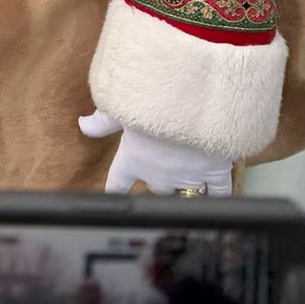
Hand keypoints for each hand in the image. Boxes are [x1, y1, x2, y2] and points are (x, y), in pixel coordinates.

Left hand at [79, 111, 233, 195]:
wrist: (194, 102)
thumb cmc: (152, 102)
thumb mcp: (118, 107)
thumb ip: (102, 121)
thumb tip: (82, 125)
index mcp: (133, 160)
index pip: (118, 183)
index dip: (115, 190)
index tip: (114, 196)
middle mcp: (159, 175)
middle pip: (156, 193)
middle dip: (156, 191)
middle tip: (158, 190)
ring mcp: (189, 176)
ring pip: (186, 196)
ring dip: (186, 197)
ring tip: (188, 200)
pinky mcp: (215, 172)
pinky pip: (220, 193)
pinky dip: (220, 197)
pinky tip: (221, 201)